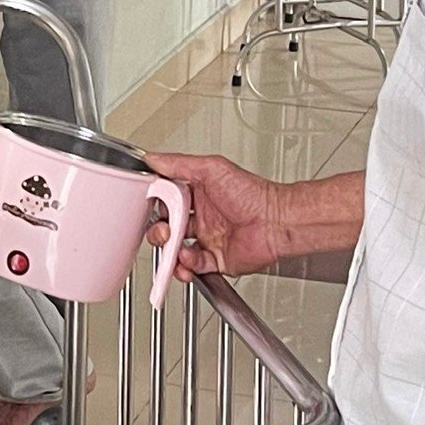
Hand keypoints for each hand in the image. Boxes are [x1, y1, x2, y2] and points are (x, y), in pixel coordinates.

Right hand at [143, 153, 285, 276]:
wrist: (275, 222)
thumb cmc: (253, 194)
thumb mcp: (212, 169)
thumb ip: (179, 164)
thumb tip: (153, 159)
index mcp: (198, 194)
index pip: (166, 200)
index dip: (156, 204)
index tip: (149, 205)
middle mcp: (201, 217)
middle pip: (168, 227)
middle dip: (159, 231)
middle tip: (164, 230)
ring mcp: (208, 239)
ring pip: (177, 250)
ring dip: (169, 252)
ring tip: (172, 248)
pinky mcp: (216, 259)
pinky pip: (194, 266)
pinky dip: (186, 265)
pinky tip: (187, 258)